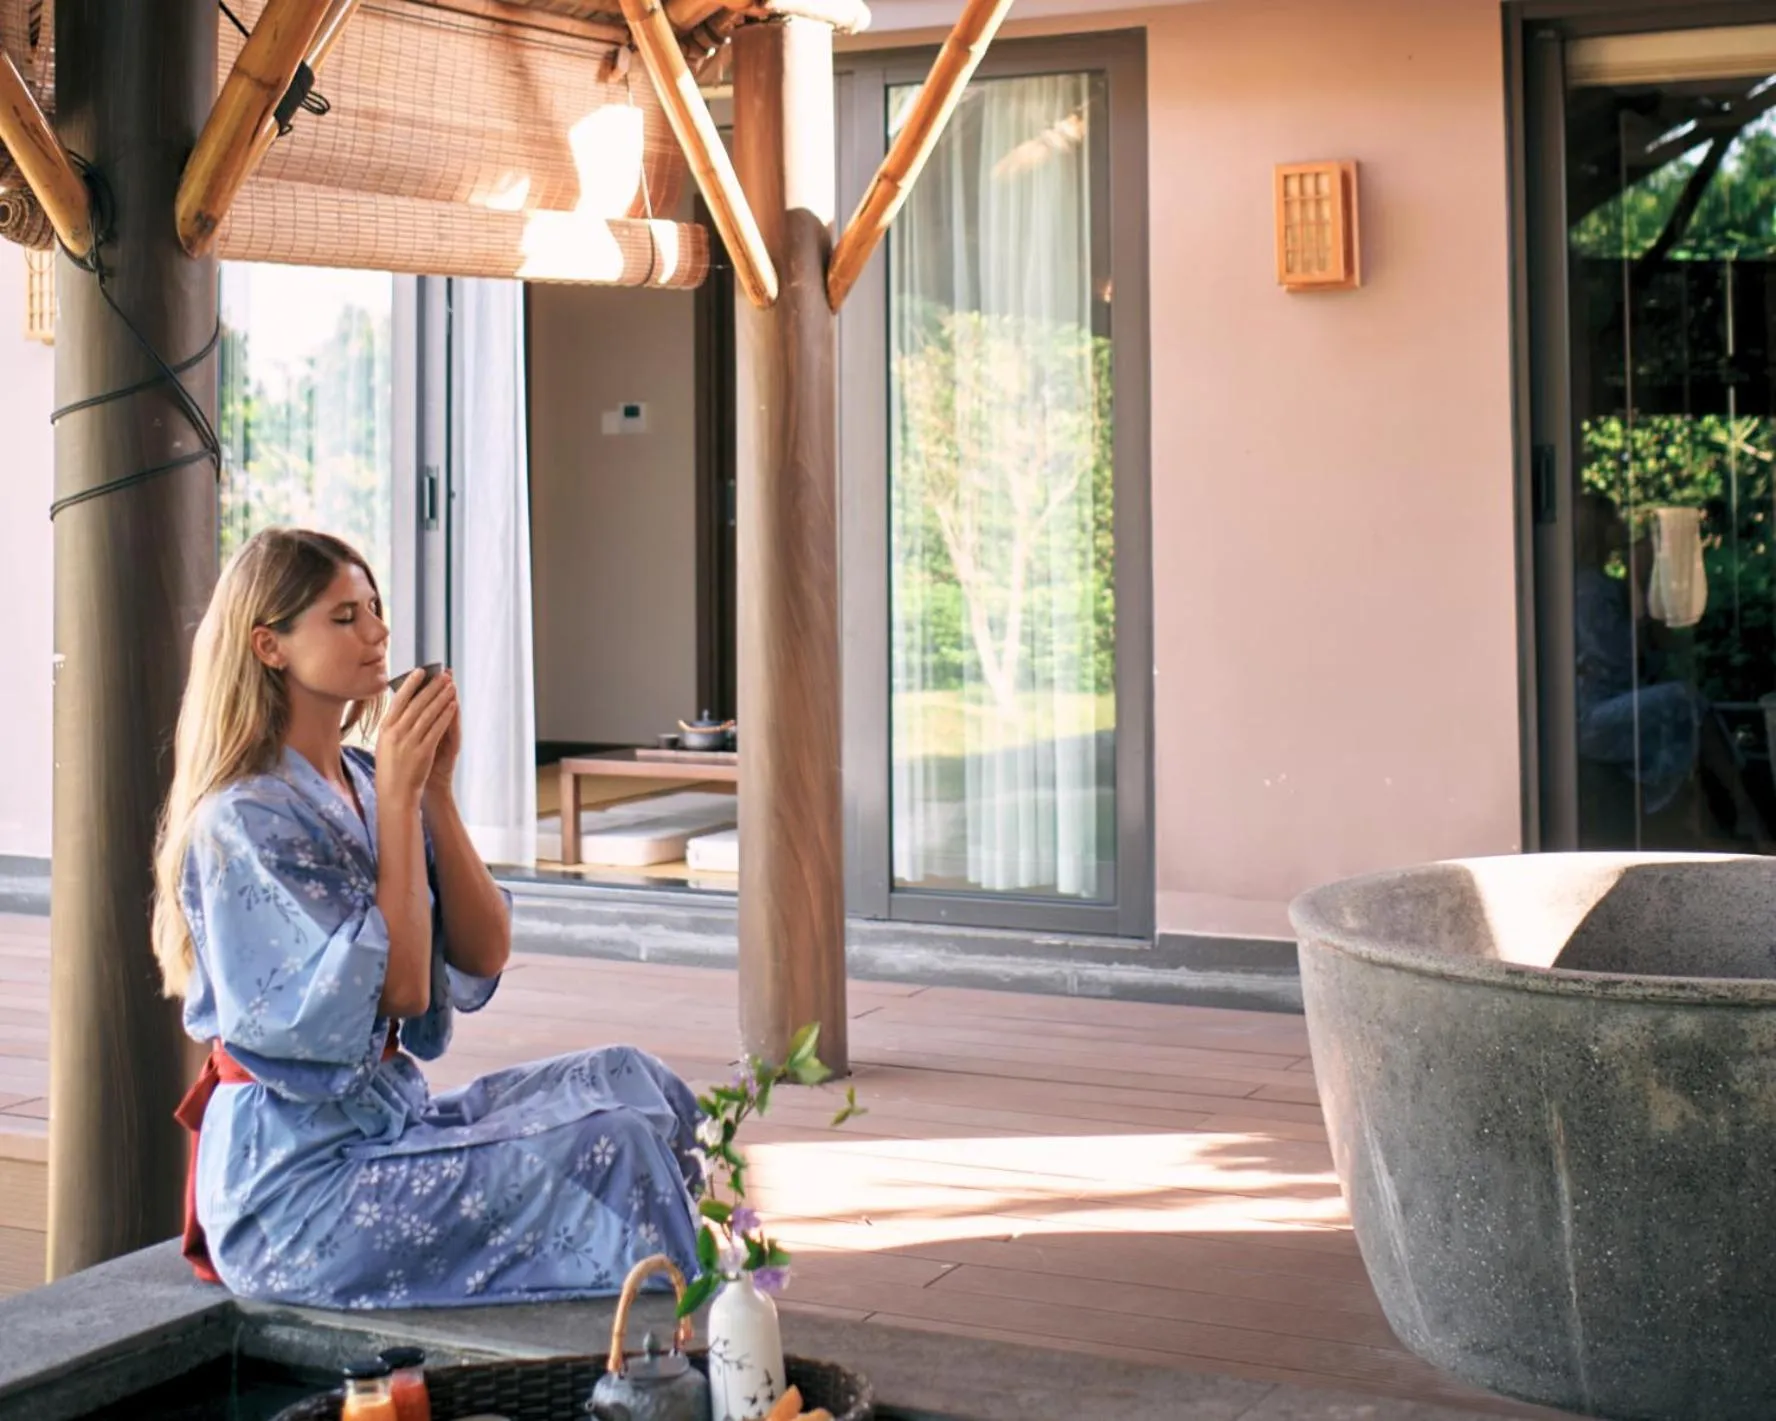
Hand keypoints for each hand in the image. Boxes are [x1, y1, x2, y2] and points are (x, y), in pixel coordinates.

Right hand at [376, 670, 455, 811]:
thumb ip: (394, 725)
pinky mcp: (423, 752)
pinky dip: (446, 716)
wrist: (395, 793)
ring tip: (451, 687)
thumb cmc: (390, 768)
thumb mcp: (385, 743)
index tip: (421, 671)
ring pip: (429, 714)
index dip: (411, 684)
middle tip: (443, 675)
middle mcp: (396, 733)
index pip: (399, 700)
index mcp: (385, 729)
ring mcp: (409, 742)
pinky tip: (453, 706)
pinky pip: (437, 729)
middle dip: (432, 688)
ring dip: (442, 698)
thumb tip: (403, 703)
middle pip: (417, 704)